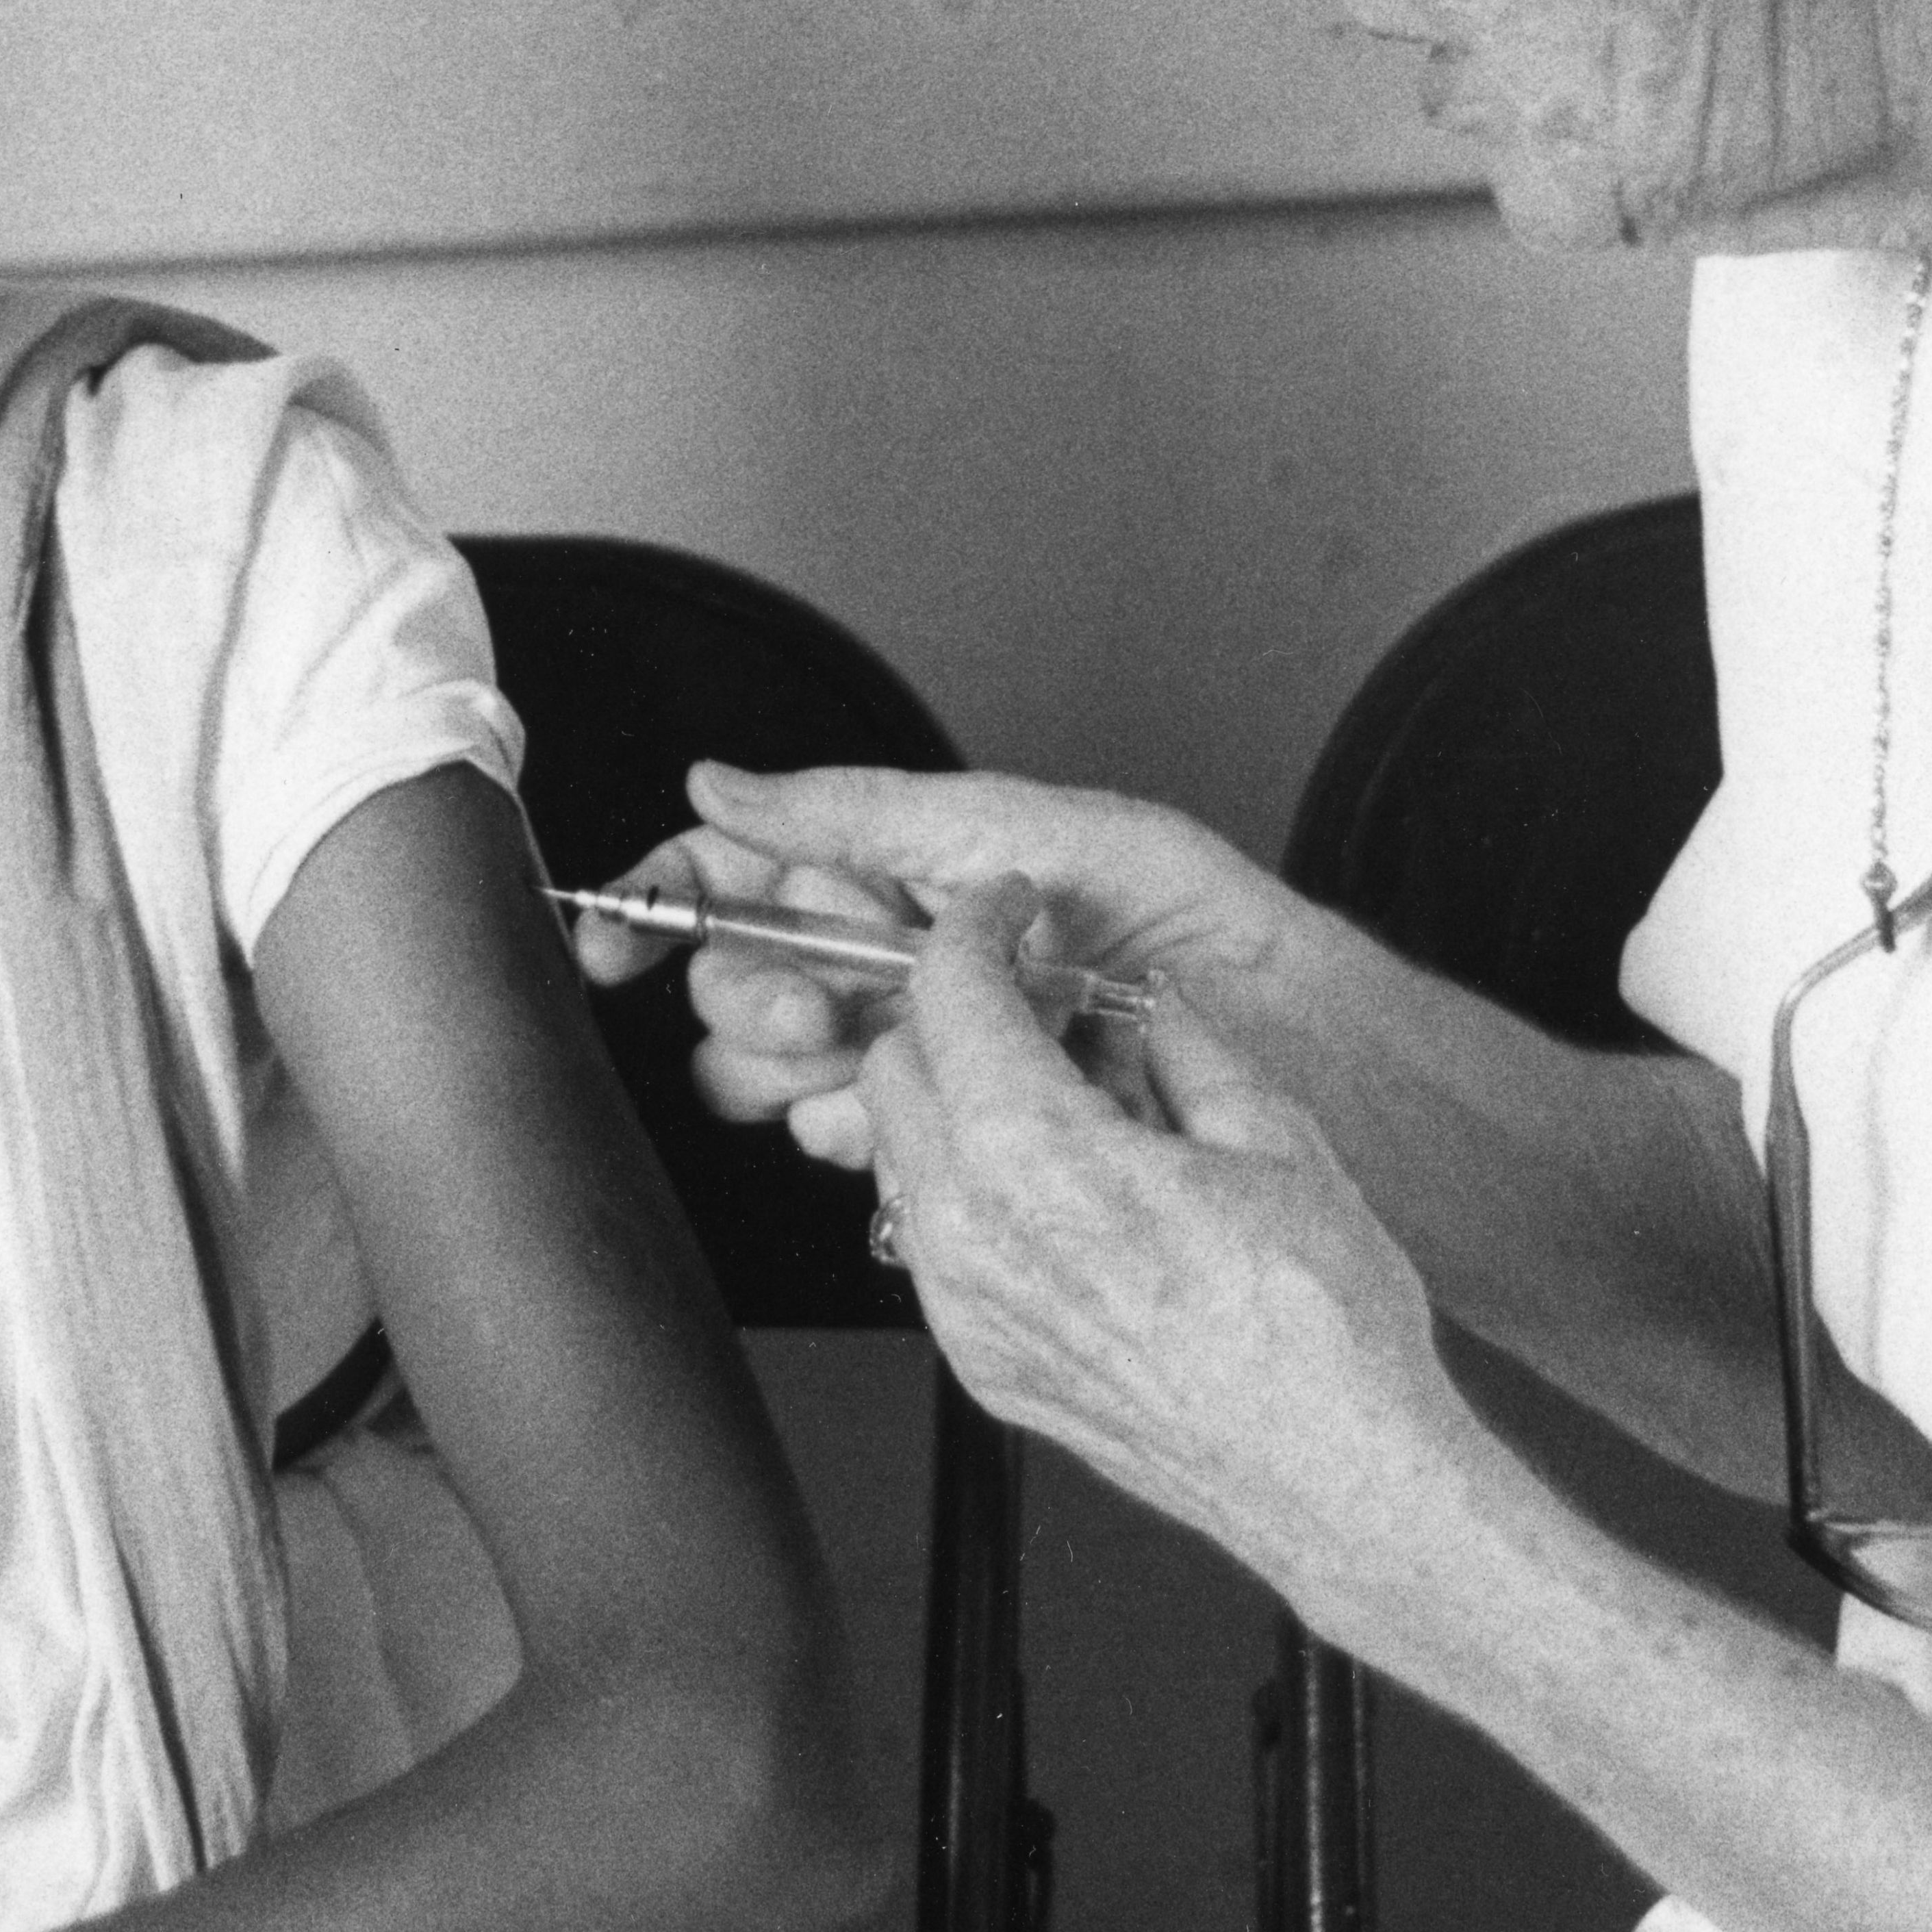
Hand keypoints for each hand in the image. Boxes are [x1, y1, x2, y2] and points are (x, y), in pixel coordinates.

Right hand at [574, 762, 1321, 1170]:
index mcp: (912, 875)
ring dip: (808, 1063)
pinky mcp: (961, 1146)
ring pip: (783, 1075)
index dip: (673, 899)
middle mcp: (905, 968)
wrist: (1310, 1055)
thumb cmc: (1205, 929)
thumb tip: (724, 782)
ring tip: (891, 1048)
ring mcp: (929, 1062)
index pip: (751, 876)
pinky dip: (869, 1132)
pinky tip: (927, 1112)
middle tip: (828, 998)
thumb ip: (871, 812)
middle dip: (755, 990)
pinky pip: (858, 1149)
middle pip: (746, 982)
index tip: (621, 934)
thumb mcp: (1036, 833)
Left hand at [859, 883, 1478, 1595]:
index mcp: (1039, 1155)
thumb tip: (1152, 1003)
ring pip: (898, 1156)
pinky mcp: (980, 1361)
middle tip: (1040, 1002)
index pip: (950, 992)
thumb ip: (1190, 1047)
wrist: (1337, 1477)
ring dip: (954, 1102)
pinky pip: (932, 1242)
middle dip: (954, 1013)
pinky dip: (968, 1189)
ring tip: (1060, 1098)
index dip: (976, 926)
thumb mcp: (1276, 1137)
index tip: (1006, 911)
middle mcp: (973, 1233)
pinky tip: (1061, 1187)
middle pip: (896, 1068)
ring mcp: (966, 1307)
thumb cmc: (1323, 1327)